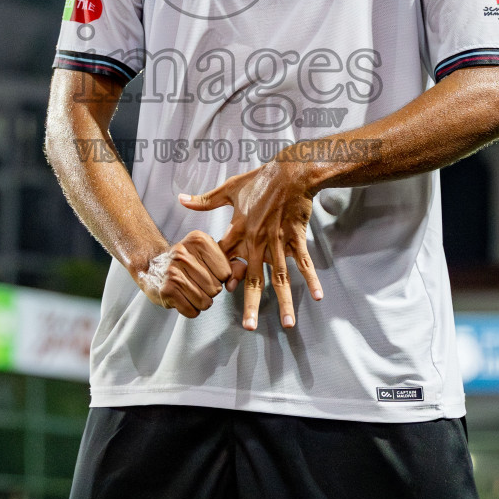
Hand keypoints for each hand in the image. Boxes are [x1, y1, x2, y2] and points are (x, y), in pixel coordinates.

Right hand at [134, 231, 232, 316]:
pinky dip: (190, 309)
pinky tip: (182, 298)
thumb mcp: (206, 255)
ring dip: (200, 302)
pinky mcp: (167, 290)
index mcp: (198, 240)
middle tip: (195, 283)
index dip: (219, 277)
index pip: (226, 272)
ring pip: (206, 302)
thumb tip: (244, 271)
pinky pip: (192, 311)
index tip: (206, 272)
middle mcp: (184, 254)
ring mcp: (173, 272)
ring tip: (189, 291)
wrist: (150, 266)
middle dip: (209, 291)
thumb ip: (229, 263)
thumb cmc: (183, 262)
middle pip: (216, 289)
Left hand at [180, 156, 322, 331]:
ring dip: (285, 300)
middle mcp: (258, 240)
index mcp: (240, 230)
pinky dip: (311, 279)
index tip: (222, 291)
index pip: (227, 258)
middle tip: (250, 327)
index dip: (223, 275)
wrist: (290, 171)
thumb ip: (205, 200)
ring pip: (281, 276)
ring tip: (287, 323)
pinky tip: (317, 296)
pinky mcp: (296, 237)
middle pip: (254, 278)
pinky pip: (303, 262)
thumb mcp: (230, 189)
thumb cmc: (259, 180)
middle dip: (252, 304)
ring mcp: (278, 241)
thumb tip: (181, 200)